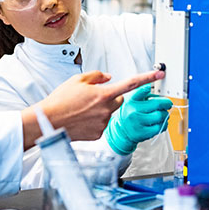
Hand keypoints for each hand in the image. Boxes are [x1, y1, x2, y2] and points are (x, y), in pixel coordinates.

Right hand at [21, 70, 164, 149]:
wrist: (49, 121)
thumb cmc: (60, 101)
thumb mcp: (77, 80)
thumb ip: (97, 76)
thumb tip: (108, 78)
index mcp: (103, 94)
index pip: (130, 84)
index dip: (147, 78)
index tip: (159, 75)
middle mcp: (106, 110)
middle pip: (118, 100)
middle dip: (110, 97)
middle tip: (92, 97)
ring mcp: (103, 123)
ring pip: (109, 113)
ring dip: (101, 110)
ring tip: (81, 110)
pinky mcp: (98, 134)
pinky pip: (102, 124)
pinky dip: (95, 121)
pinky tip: (81, 120)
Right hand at [104, 83, 172, 154]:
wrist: (121, 131)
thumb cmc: (129, 114)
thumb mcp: (132, 101)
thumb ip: (142, 94)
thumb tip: (154, 88)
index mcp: (130, 100)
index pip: (141, 88)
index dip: (150, 79)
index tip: (160, 74)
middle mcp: (133, 110)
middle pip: (157, 104)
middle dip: (166, 103)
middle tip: (168, 103)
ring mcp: (137, 122)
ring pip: (160, 116)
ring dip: (165, 115)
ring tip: (162, 114)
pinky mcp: (142, 133)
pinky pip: (160, 127)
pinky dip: (163, 124)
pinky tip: (160, 122)